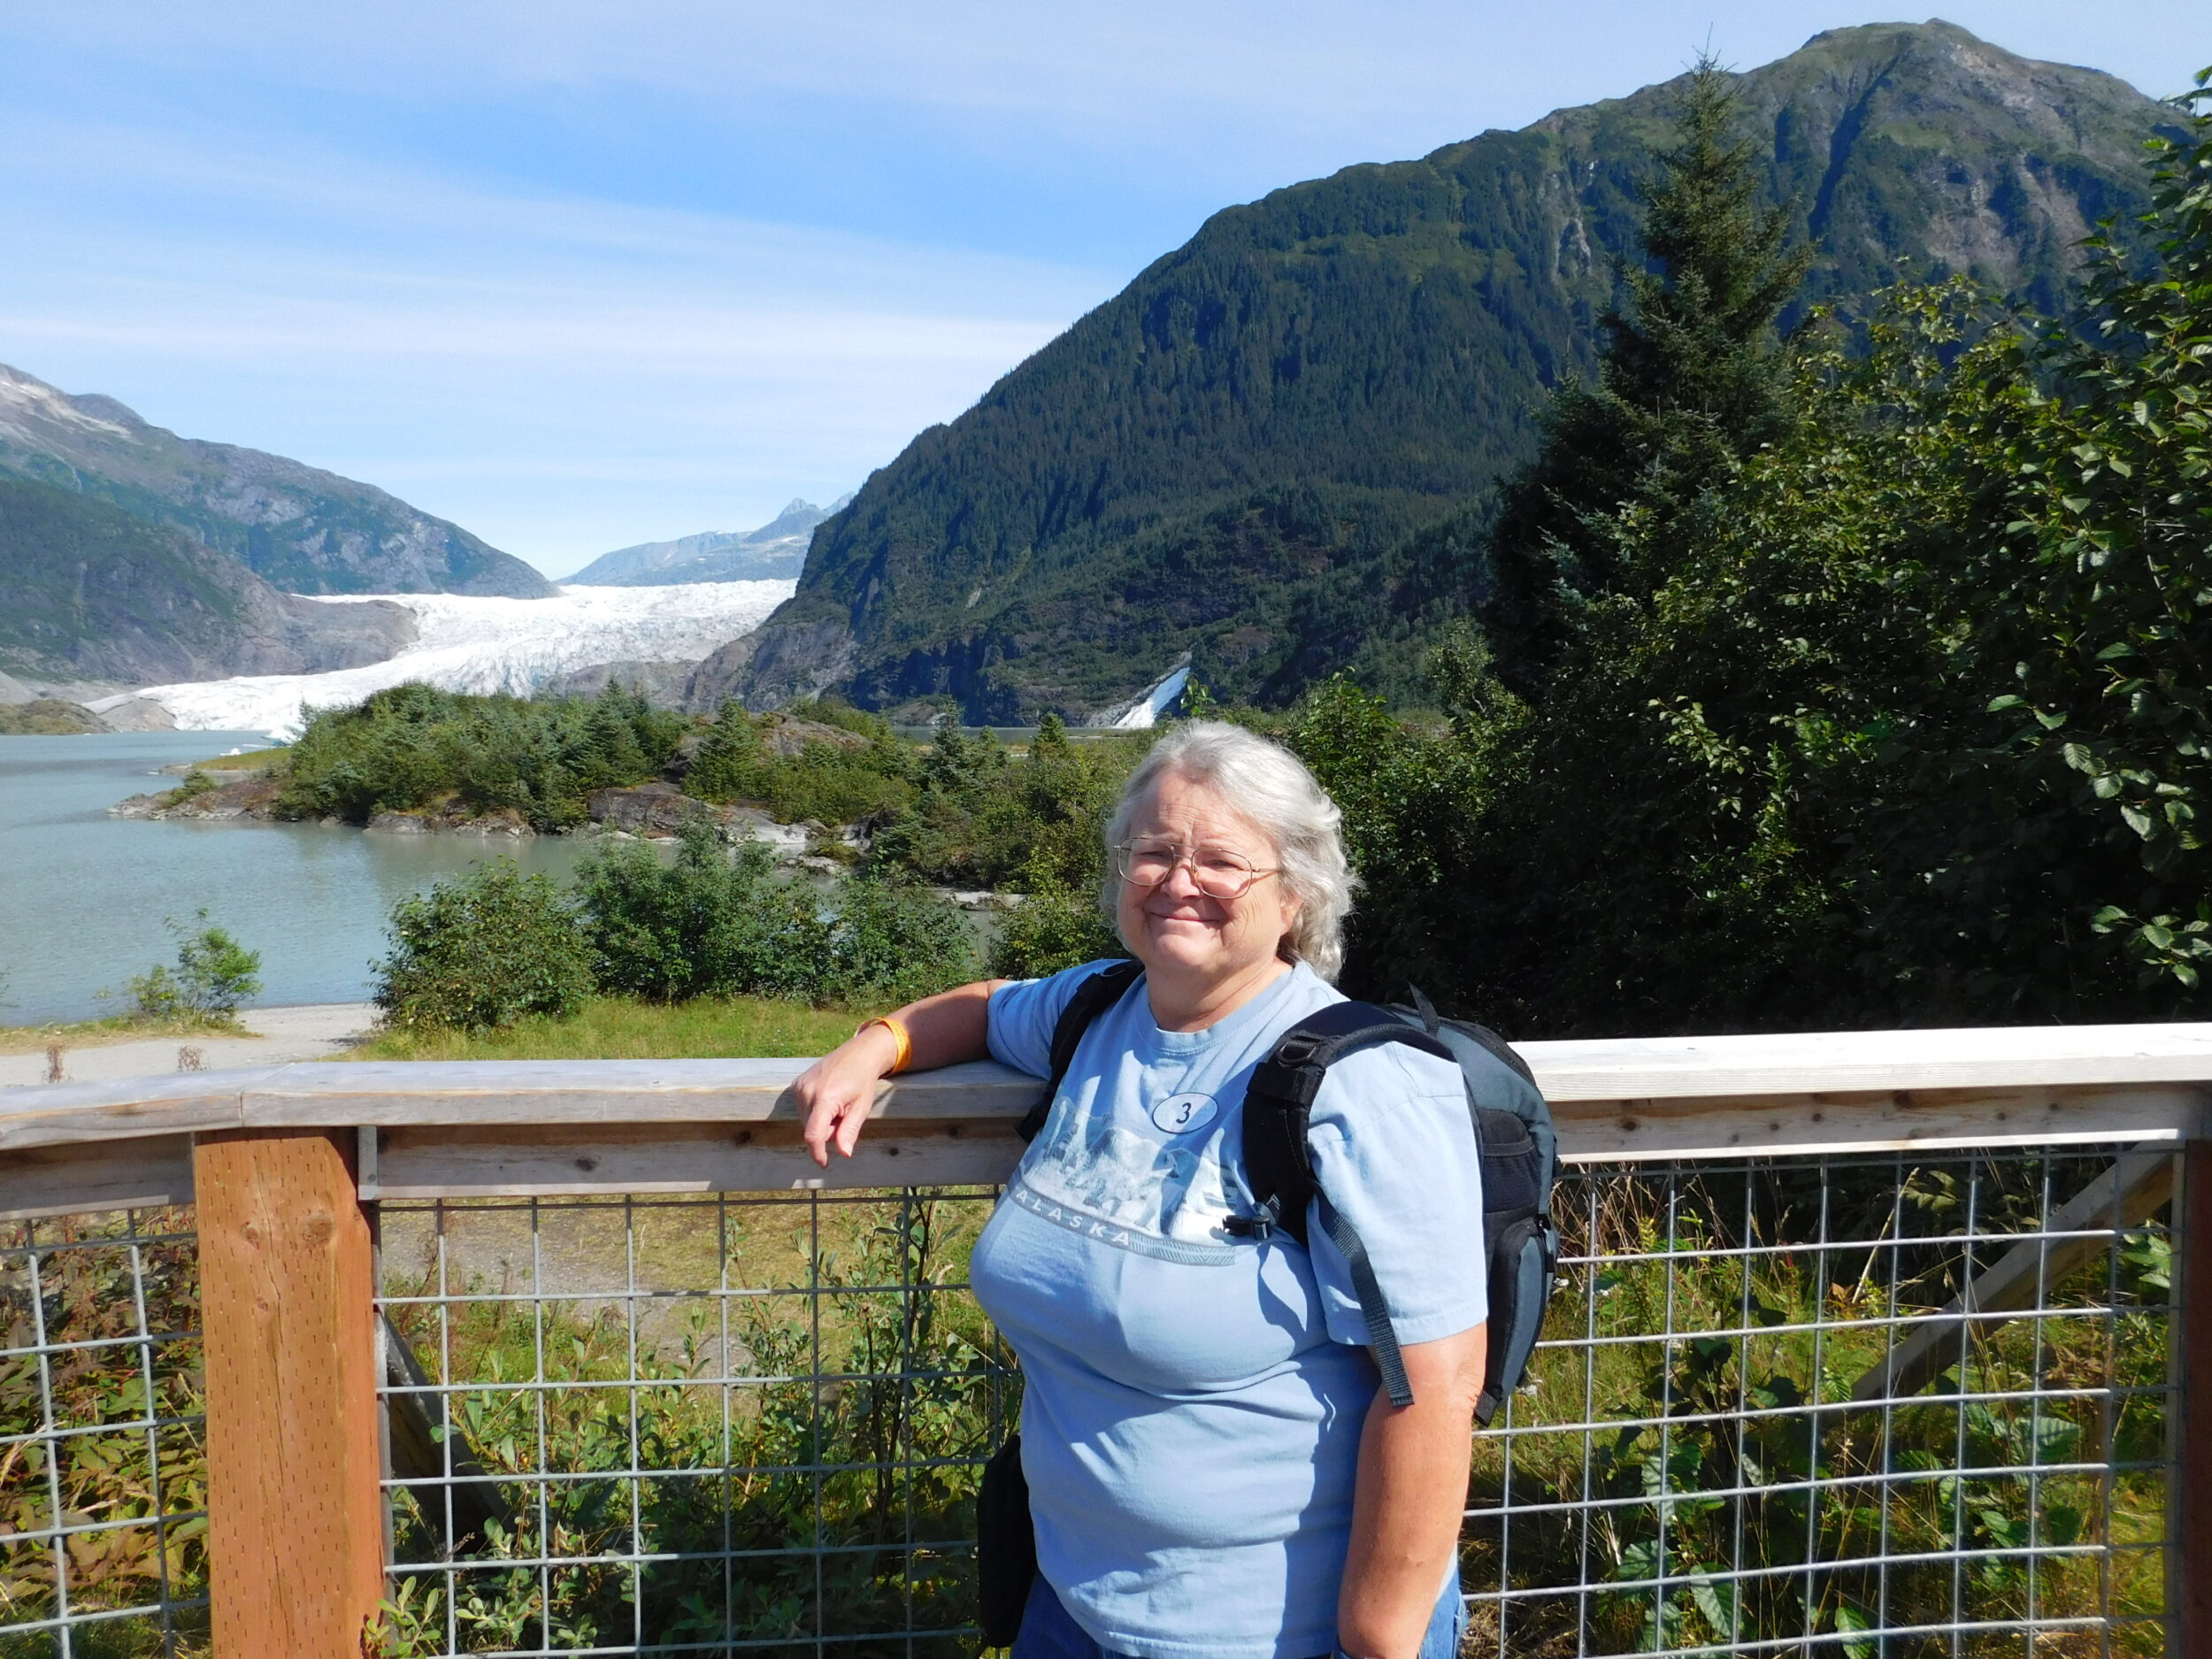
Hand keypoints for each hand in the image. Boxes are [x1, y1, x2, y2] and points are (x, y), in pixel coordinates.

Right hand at [795, 1024, 901, 1166]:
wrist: (858, 1054)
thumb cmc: (863, 1081)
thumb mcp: (861, 1108)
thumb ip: (849, 1131)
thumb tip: (844, 1154)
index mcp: (825, 1098)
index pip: (814, 1135)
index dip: (818, 1153)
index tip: (824, 1164)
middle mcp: (807, 1091)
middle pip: (811, 1129)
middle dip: (827, 1131)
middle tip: (844, 1115)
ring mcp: (799, 1086)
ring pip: (806, 1121)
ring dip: (821, 1121)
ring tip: (837, 1105)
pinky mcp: (796, 1084)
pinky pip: (803, 1109)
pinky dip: (815, 1111)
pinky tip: (828, 1099)